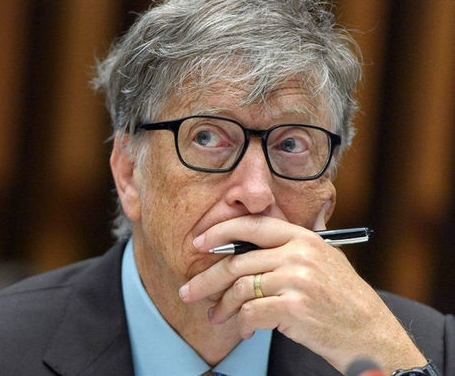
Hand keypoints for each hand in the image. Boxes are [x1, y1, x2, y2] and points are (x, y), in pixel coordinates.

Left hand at [179, 215, 426, 372]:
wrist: (371, 334)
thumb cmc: (345, 300)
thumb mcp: (326, 260)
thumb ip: (293, 247)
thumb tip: (252, 241)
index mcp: (303, 238)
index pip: (252, 225)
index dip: (220, 232)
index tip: (199, 242)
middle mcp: (298, 253)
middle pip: (237, 262)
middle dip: (206, 279)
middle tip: (188, 291)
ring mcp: (296, 279)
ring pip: (239, 289)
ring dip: (222, 307)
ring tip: (215, 317)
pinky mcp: (293, 307)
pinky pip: (250, 313)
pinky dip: (242, 324)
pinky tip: (245, 331)